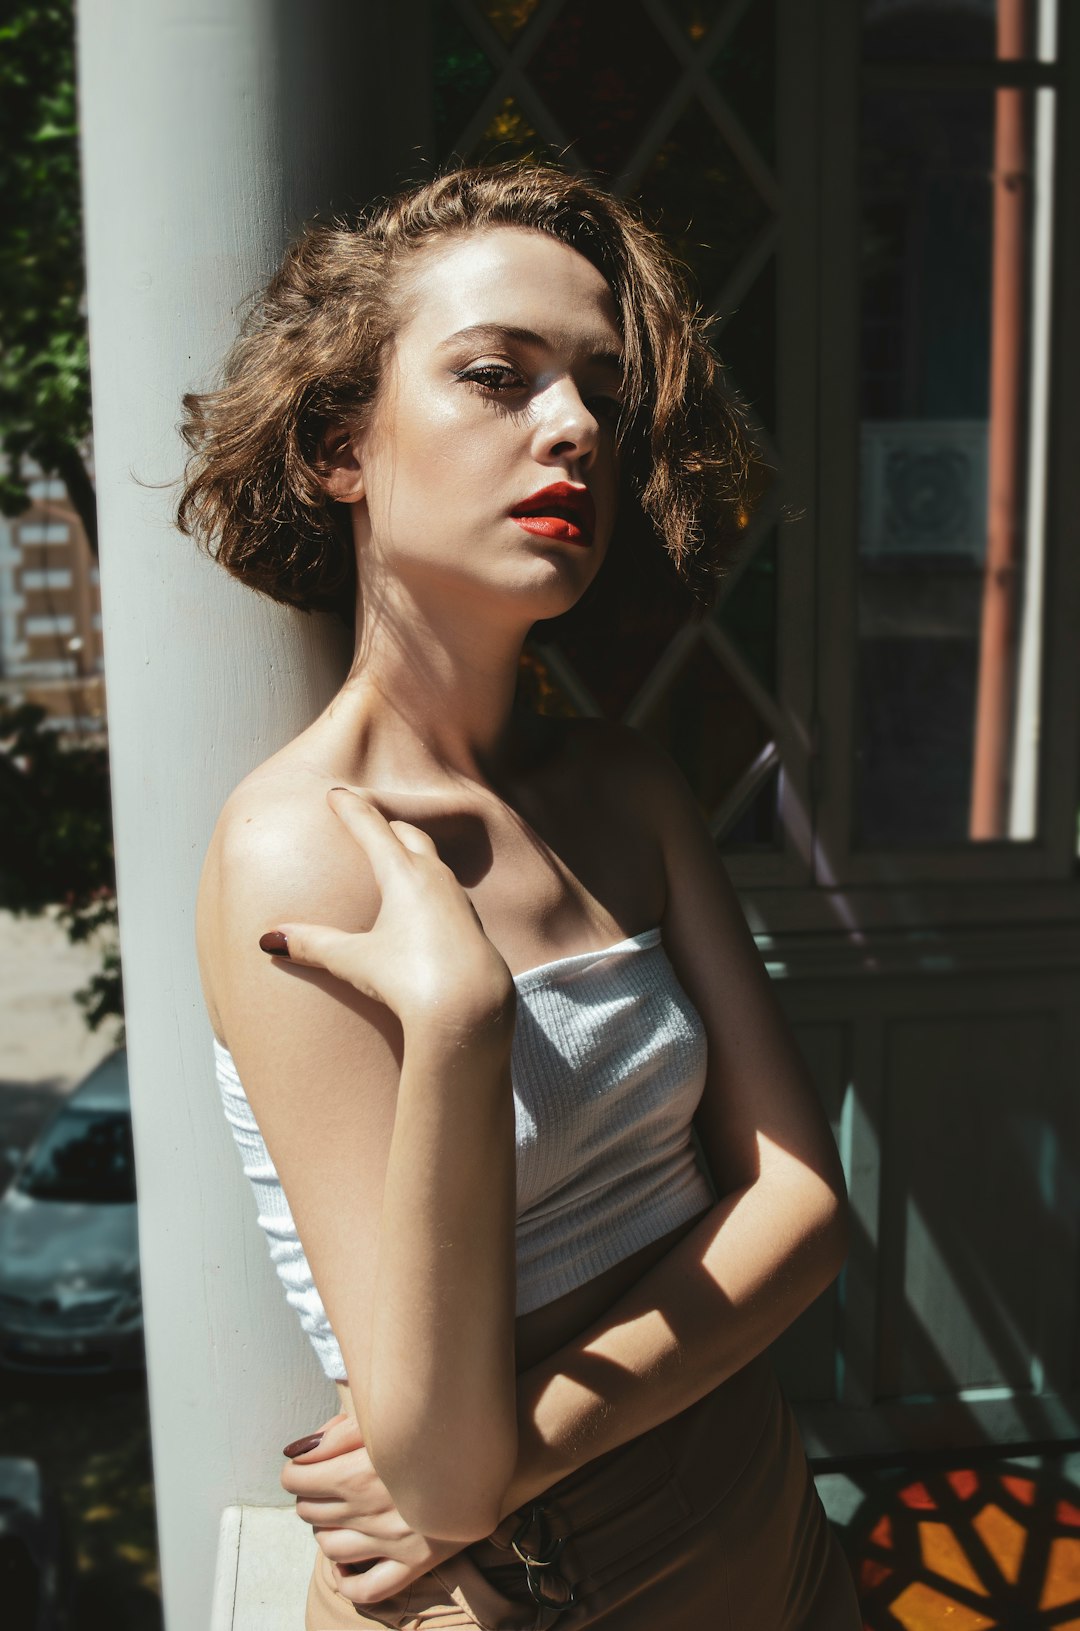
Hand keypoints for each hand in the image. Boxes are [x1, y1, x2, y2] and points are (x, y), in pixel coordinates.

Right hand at [260, 786, 515, 1033]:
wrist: (471, 1008)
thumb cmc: (411, 978)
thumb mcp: (354, 960)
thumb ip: (313, 946)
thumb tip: (268, 939)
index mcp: (403, 874)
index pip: (372, 828)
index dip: (351, 808)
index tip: (336, 793)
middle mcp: (434, 877)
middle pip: (408, 835)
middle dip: (385, 824)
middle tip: (365, 818)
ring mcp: (458, 899)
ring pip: (432, 860)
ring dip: (411, 851)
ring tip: (395, 855)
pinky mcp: (471, 923)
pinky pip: (446, 889)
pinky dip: (428, 881)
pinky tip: (423, 902)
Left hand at [281, 1413, 466, 1606]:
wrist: (494, 1451)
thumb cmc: (436, 1426)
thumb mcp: (384, 1417)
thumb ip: (336, 1433)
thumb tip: (295, 1451)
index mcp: (357, 1472)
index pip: (297, 1479)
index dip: (294, 1471)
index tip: (302, 1466)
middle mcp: (370, 1511)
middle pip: (310, 1511)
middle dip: (308, 1497)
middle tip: (322, 1485)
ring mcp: (391, 1542)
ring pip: (330, 1548)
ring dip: (323, 1530)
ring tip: (335, 1515)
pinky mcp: (415, 1563)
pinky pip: (368, 1589)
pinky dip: (347, 1582)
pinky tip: (345, 1565)